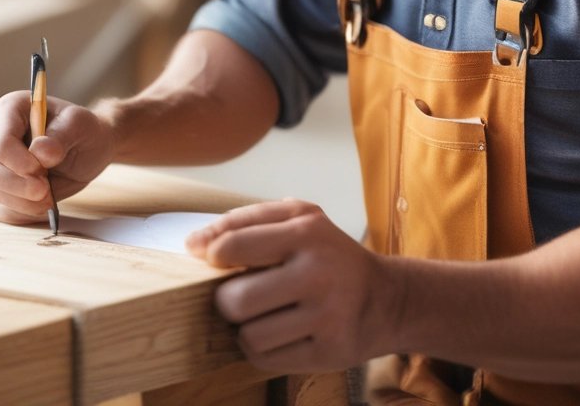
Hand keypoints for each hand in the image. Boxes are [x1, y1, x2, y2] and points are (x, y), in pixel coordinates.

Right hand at [0, 89, 116, 224]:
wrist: (90, 149)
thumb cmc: (83, 130)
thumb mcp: (80, 125)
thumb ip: (61, 135)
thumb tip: (40, 152)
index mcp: (11, 109)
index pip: (0, 140)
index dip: (17, 161)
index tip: (41, 171)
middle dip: (16, 185)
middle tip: (45, 192)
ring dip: (20, 201)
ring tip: (49, 199)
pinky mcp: (2, 187)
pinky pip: (2, 207)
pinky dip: (22, 212)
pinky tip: (42, 205)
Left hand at [186, 199, 395, 373]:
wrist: (385, 298)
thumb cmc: (328, 254)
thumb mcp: (297, 218)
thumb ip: (244, 221)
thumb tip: (194, 244)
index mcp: (305, 231)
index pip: (233, 245)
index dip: (211, 256)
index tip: (213, 261)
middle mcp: (318, 273)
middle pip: (235, 300)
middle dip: (225, 300)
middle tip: (238, 294)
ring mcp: (325, 316)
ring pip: (248, 335)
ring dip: (243, 328)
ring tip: (260, 315)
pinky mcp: (328, 353)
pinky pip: (265, 359)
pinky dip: (259, 348)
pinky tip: (275, 332)